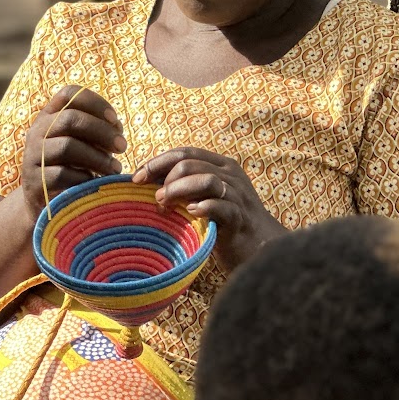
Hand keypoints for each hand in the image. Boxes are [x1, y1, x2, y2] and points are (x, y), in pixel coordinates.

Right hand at [20, 85, 126, 212]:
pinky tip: (95, 182)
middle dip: (102, 131)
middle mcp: (37, 131)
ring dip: (98, 157)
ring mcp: (33, 156)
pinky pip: (63, 174)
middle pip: (70, 119)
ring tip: (115, 168)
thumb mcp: (82, 143)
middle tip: (123, 147)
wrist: (43, 202)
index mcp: (50, 115)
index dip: (95, 102)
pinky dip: (85, 178)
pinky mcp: (34, 181)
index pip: (69, 94)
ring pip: (68, 146)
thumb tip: (116, 129)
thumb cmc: (71, 167)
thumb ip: (97, 132)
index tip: (115, 120)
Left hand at [133, 147, 286, 269]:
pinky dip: (204, 207)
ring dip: (179, 190)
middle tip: (154, 197)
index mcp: (221, 166)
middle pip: (191, 164)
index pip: (184, 153)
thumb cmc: (226, 221)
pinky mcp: (241, 218)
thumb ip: (184, 187)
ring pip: (206, 180)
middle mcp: (231, 175)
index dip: (158, 162)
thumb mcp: (205, 197)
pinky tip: (190, 213)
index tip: (136, 178)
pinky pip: (222, 206)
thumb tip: (147, 182)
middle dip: (165, 177)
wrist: (262, 246)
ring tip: (164, 204)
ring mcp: (238, 195)